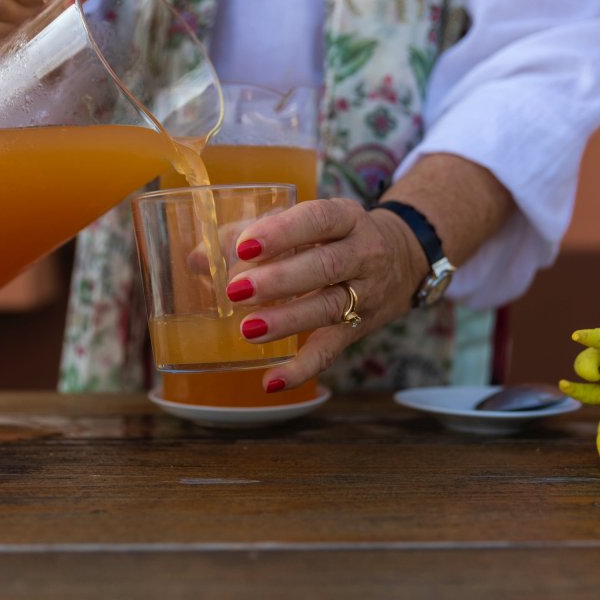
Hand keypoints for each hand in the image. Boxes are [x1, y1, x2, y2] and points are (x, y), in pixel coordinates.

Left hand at [224, 198, 429, 391]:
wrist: (403, 260)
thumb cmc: (335, 238)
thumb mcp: (306, 223)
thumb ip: (250, 235)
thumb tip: (196, 258)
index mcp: (346, 218)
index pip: (318, 220)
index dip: (283, 232)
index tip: (245, 246)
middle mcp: (362, 254)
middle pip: (325, 266)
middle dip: (280, 280)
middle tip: (237, 291)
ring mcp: (365, 293)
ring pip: (329, 308)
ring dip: (287, 321)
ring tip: (248, 331)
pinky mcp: (359, 328)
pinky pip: (331, 350)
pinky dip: (301, 368)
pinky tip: (271, 381)